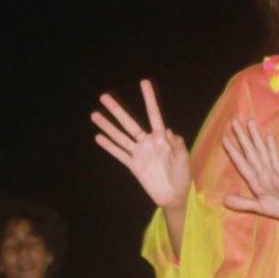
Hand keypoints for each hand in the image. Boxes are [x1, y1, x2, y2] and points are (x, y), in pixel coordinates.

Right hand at [92, 80, 190, 208]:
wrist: (175, 195)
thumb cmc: (182, 174)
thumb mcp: (184, 158)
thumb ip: (177, 145)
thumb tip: (167, 131)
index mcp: (161, 137)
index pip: (153, 114)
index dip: (149, 99)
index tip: (144, 82)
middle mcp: (147, 142)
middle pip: (129, 123)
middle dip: (117, 110)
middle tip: (104, 96)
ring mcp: (139, 153)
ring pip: (120, 136)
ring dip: (107, 126)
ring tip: (94, 114)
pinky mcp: (134, 165)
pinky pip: (119, 154)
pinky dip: (109, 146)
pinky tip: (98, 137)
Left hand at [222, 119, 278, 220]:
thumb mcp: (261, 208)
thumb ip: (243, 203)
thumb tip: (223, 199)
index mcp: (256, 182)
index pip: (242, 164)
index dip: (233, 152)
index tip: (224, 138)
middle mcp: (264, 174)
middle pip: (251, 153)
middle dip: (242, 137)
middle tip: (234, 121)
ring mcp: (274, 174)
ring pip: (262, 153)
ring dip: (255, 138)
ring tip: (250, 122)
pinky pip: (275, 162)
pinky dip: (272, 150)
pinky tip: (268, 137)